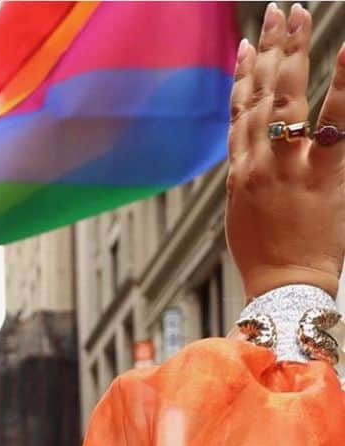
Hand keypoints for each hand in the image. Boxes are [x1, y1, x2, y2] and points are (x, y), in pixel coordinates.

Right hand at [227, 3, 344, 300]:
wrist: (282, 292)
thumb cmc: (267, 262)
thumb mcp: (243, 218)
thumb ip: (248, 181)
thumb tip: (251, 158)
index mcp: (238, 175)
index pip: (238, 114)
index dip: (243, 76)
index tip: (249, 45)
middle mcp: (257, 165)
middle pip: (260, 96)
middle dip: (270, 50)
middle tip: (280, 12)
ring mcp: (285, 170)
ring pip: (284, 100)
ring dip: (293, 53)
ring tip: (300, 16)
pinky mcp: (319, 178)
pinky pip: (334, 125)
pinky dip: (342, 85)